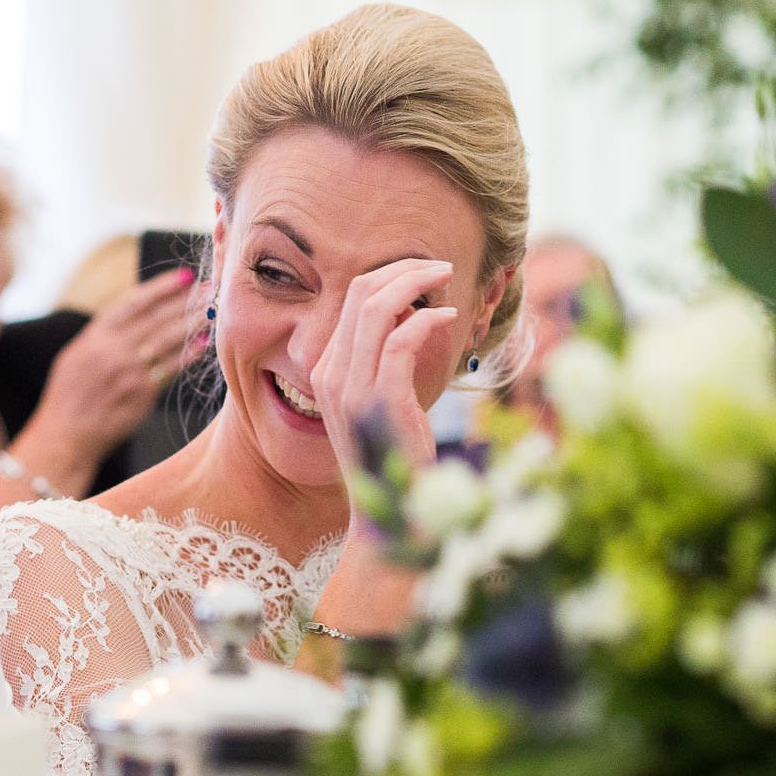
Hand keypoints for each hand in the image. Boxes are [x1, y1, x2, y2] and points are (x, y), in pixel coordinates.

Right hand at [17, 267, 203, 486]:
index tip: (184, 276)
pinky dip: (188, 354)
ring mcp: (128, 371)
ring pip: (168, 339)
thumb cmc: (70, 394)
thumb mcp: (76, 354)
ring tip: (212, 311)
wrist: (66, 434)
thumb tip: (138, 313)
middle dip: (186, 301)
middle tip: (210, 289)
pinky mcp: (142, 394)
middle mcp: (112, 349)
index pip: (134, 301)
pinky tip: (202, 344)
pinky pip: (171, 368)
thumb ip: (104, 334)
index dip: (162, 287)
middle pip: (157, 317)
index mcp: (95, 335)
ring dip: (193, 323)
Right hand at [311, 258, 458, 478]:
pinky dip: (428, 320)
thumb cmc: (395, 452)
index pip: (351, 299)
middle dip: (404, 269)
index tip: (423, 272)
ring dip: (417, 284)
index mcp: (327, 370)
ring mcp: (352, 387)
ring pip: (379, 308)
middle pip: (361, 293)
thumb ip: (387, 358)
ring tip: (446, 279)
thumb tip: (412, 313)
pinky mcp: (381, 400)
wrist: (392, 509)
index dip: (390, 275)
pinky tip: (449, 318)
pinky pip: (402, 340)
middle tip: (440, 266)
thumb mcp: (382, 398)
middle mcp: (330, 374)